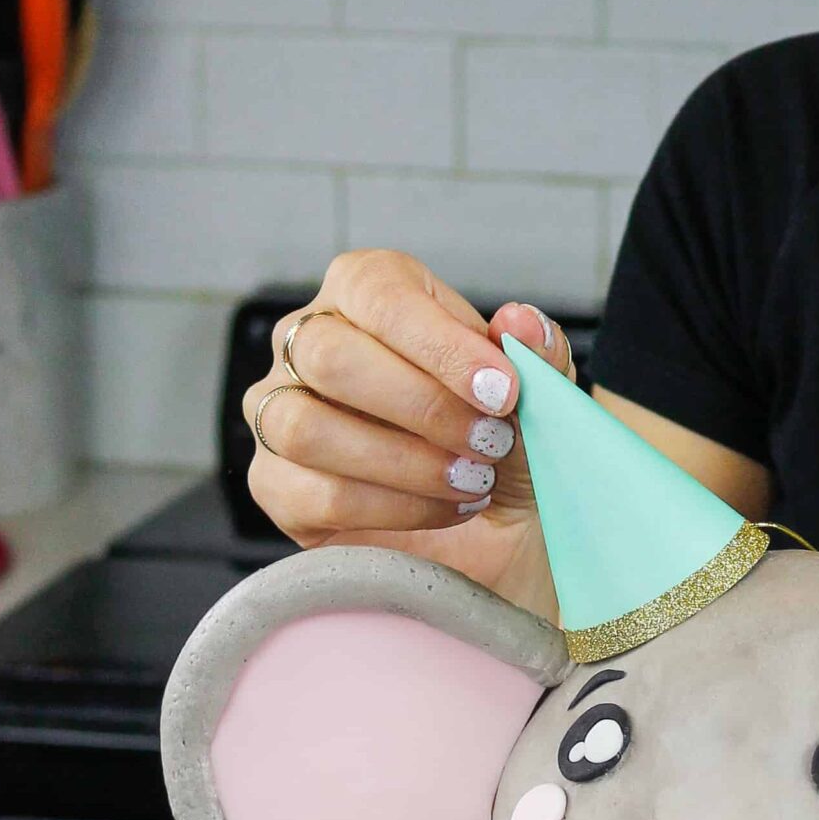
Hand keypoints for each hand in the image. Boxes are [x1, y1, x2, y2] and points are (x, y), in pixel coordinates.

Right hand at [242, 250, 573, 597]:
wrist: (508, 529)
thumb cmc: (508, 441)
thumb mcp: (542, 396)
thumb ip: (539, 352)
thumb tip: (520, 321)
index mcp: (367, 291)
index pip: (379, 294)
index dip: (441, 344)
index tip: (503, 392)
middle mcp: (309, 341)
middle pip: (329, 357)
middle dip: (423, 407)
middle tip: (491, 443)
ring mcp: (281, 412)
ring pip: (306, 427)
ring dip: (405, 461)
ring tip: (472, 480)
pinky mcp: (276, 484)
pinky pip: (311, 494)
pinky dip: (390, 508)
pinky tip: (444, 510)